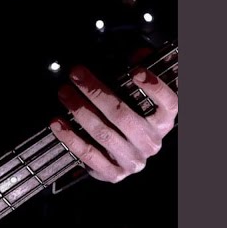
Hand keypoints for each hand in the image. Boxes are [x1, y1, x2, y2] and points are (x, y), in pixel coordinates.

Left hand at [48, 64, 177, 182]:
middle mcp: (150, 142)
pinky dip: (70, 138)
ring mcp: (132, 161)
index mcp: (162, 122)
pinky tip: (58, 122)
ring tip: (64, 92)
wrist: (123, 156)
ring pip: (103, 134)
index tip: (135, 71)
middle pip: (123, 115)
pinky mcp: (113, 174)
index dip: (155, 88)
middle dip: (96, 92)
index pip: (169, 104)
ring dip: (80, 110)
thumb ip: (141, 71)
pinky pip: (89, 155)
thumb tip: (138, 53)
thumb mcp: (137, 95)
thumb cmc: (128, 117)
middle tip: (76, 74)